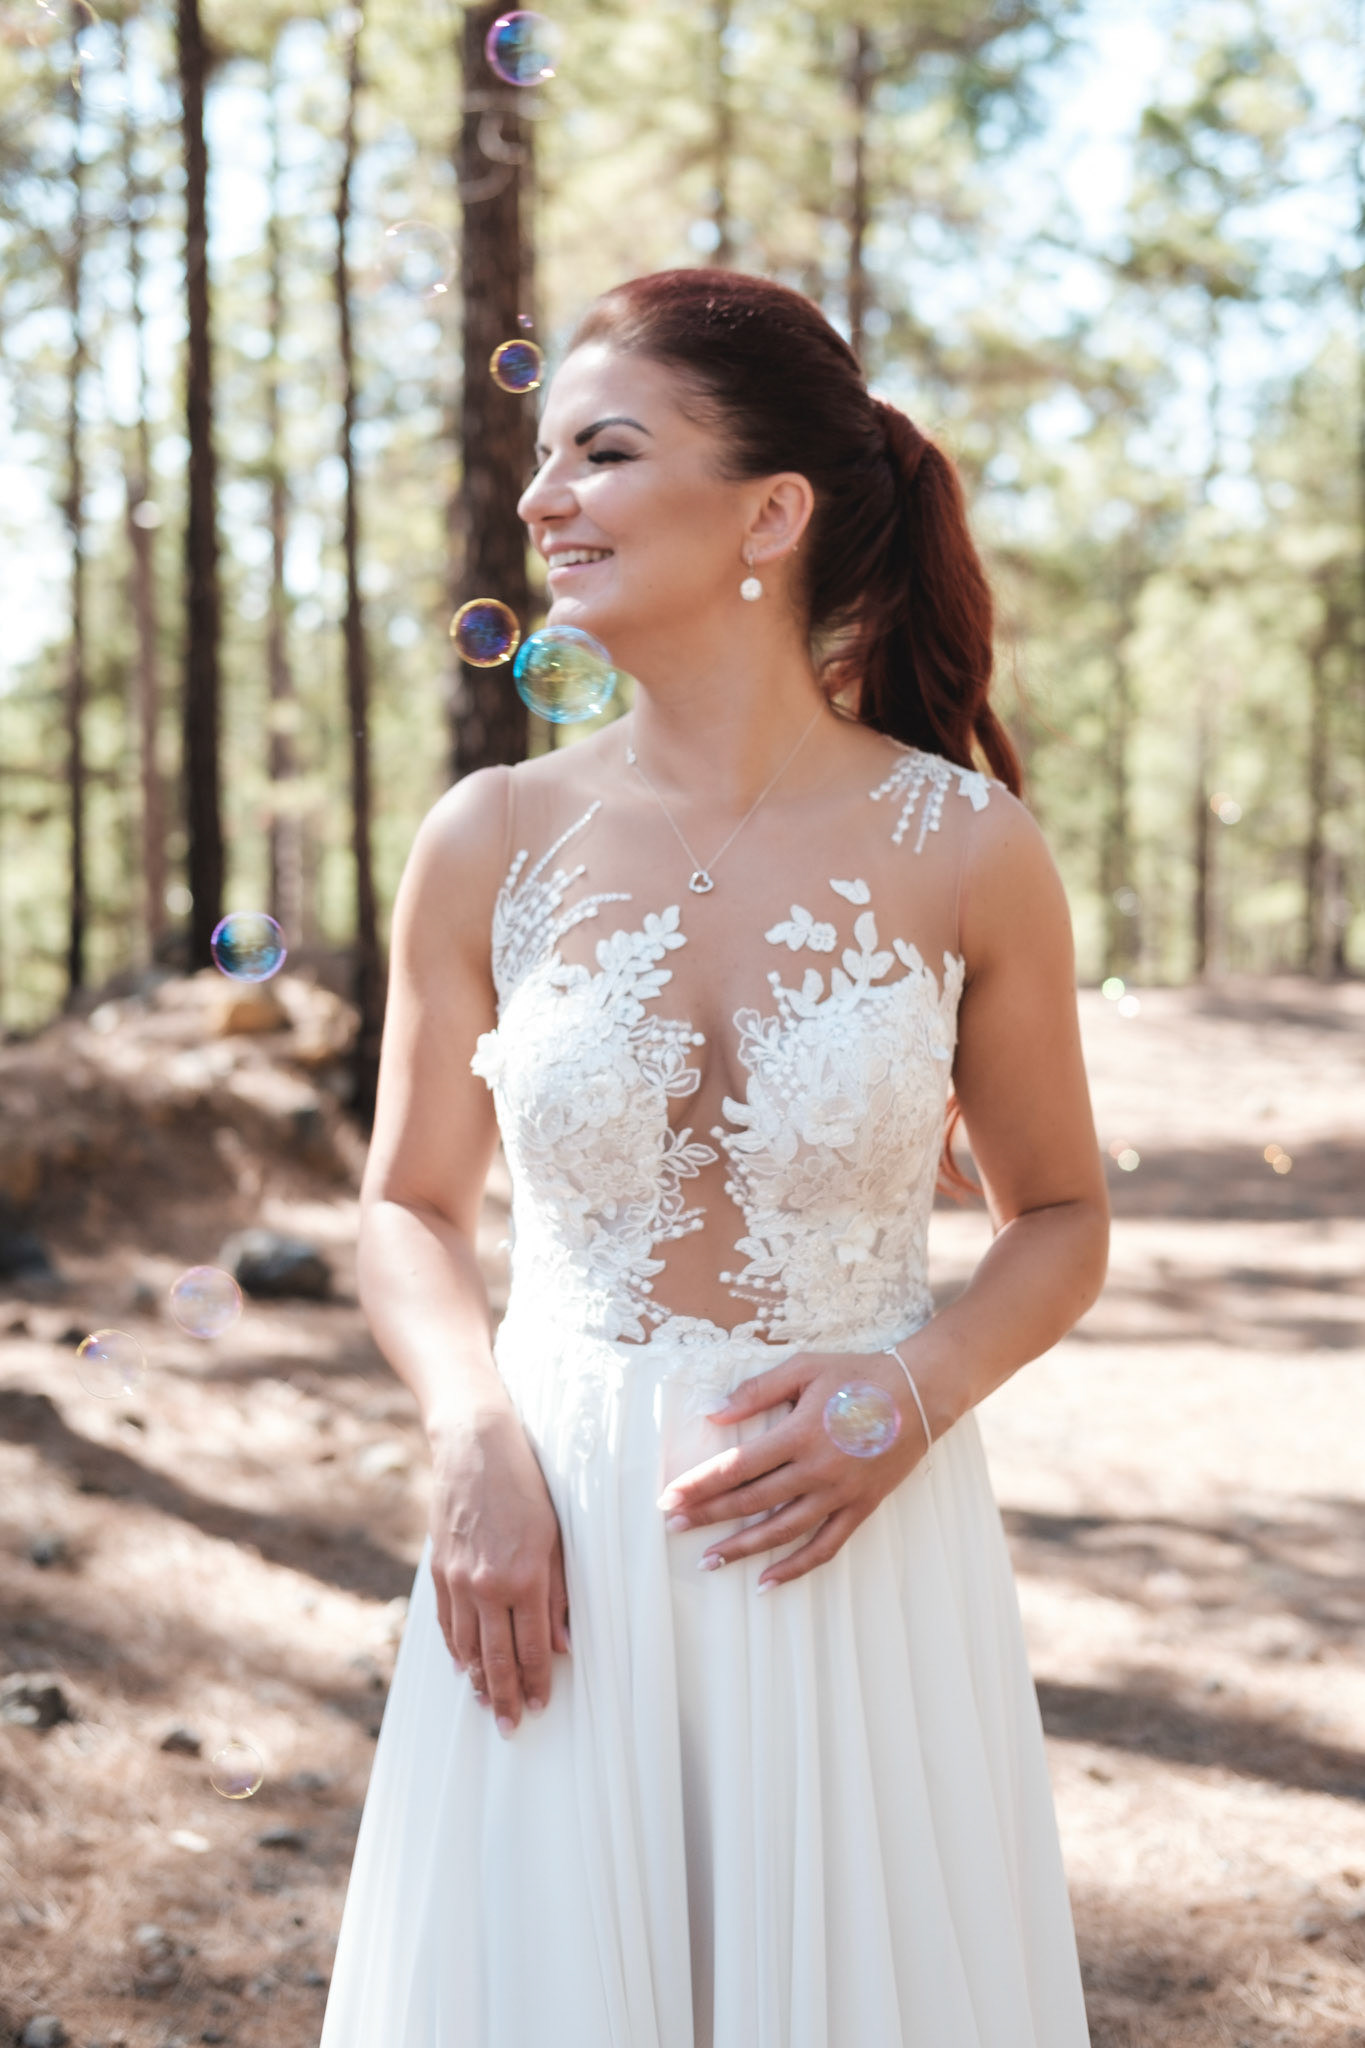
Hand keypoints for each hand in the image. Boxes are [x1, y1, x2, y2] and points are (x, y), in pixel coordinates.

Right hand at [426, 1399, 570, 1734]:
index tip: (541, 1706)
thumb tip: (563, 1643)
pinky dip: (455, 1649)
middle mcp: (487, 1586)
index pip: (532, 1647)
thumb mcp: (556, 1535)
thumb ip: (559, 1592)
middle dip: (506, 1697)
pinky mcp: (438, 1570)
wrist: (474, 1446)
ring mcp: (457, 1580)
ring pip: (466, 1646)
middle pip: (496, 1657)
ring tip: (488, 1705)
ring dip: (478, 1681)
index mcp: (524, 1578)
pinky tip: (462, 1665)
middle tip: (511, 1728)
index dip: (537, 1682)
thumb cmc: (525, 1484)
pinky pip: (446, 1623)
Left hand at [656, 1349, 931, 1590]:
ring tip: (708, 1560)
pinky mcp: (860, 1509)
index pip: (737, 1467)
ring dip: (742, 1548)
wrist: (921, 1393)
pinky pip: (824, 1547)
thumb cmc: (859, 1374)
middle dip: (707, 1516)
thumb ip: (757, 1391)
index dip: (699, 1484)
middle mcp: (817, 1471)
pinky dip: (795, 1568)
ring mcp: (840, 1495)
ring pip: (782, 1531)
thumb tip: (713, 1413)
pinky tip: (767, 1581)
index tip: (669, 1498)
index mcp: (799, 1434)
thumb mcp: (805, 1368)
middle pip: (752, 1502)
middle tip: (672, 1527)